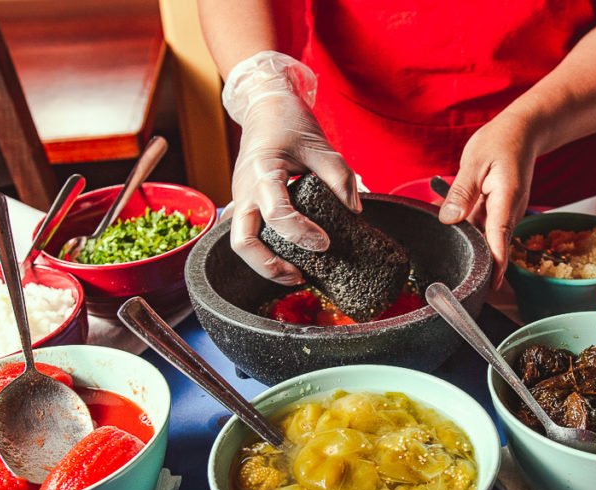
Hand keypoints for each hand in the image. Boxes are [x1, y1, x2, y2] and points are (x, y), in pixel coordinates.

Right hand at [222, 51, 360, 284]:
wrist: (264, 107)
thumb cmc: (289, 122)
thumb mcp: (320, 144)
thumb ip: (339, 176)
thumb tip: (355, 210)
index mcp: (262, 172)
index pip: (276, 213)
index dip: (300, 233)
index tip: (324, 243)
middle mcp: (244, 189)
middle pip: (243, 242)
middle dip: (269, 266)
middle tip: (300, 277)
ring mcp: (240, 198)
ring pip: (241, 243)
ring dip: (264, 265)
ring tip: (296, 275)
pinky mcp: (244, 204)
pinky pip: (248, 234)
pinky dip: (265, 252)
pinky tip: (288, 259)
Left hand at [438, 111, 537, 288]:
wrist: (523, 131)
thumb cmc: (500, 141)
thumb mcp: (473, 162)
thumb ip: (460, 192)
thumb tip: (448, 219)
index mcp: (506, 198)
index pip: (500, 236)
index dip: (496, 263)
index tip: (491, 285)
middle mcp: (510, 210)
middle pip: (493, 244)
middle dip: (480, 265)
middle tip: (459, 288)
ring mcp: (506, 213)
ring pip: (486, 237)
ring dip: (471, 247)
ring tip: (450, 264)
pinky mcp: (499, 212)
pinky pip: (482, 227)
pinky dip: (469, 232)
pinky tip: (452, 232)